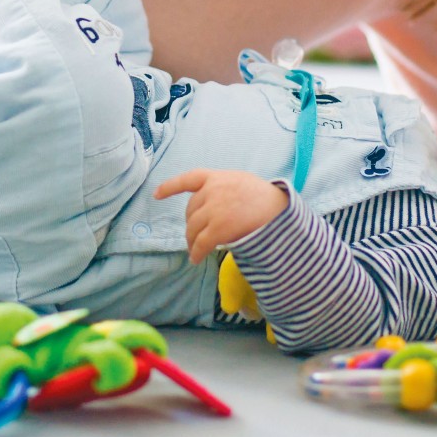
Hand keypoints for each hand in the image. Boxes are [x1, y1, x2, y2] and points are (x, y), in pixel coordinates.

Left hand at [153, 169, 288, 263]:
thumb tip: (209, 201)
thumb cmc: (265, 197)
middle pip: (191, 211)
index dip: (170, 187)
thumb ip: (222, 187)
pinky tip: (195, 259)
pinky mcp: (219, 228)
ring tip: (194, 250)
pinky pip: (201, 243)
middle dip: (191, 225)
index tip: (156, 195)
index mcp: (217, 177)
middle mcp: (212, 191)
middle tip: (194, 236)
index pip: (188, 179)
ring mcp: (214, 209)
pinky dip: (196, 253)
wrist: (280, 210)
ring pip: (193, 229)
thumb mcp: (241, 182)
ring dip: (191, 241)